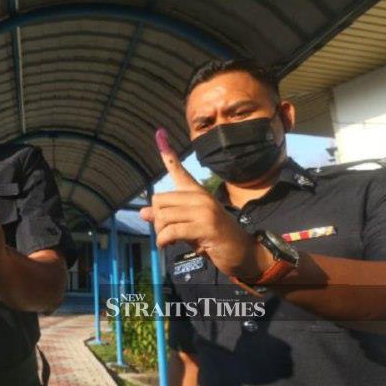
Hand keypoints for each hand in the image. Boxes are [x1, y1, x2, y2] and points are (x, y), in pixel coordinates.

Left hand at [139, 128, 271, 279]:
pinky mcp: (206, 226)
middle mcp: (200, 197)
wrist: (242, 253)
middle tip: (166, 233)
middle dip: (157, 220)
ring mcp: (204, 210)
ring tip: (169, 240)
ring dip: (160, 233)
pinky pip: (171, 230)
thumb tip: (143, 212)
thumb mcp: (187, 226)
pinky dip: (164, 240)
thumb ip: (167, 217)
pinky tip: (168, 245)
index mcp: (196, 193)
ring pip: (163, 216)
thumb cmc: (213, 239)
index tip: (159, 132)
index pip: (178, 170)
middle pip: (159, 200)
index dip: (168, 153)